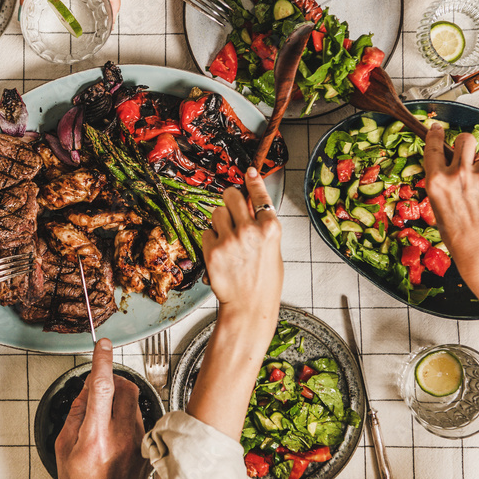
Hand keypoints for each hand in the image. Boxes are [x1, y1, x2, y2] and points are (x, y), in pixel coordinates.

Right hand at [56, 338, 147, 478]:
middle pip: (124, 388)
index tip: (102, 345)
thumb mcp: (63, 448)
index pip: (101, 387)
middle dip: (112, 380)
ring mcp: (138, 444)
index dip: (102, 362)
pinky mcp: (147, 450)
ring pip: (133, 402)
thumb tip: (86, 390)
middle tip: (98, 390)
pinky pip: (138, 420)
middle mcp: (121, 439)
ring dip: (118, 400)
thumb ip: (76, 414)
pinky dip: (125, 418)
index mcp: (95, 438)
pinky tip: (114, 436)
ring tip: (103, 420)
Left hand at [201, 168, 282, 319]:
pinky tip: (219, 253)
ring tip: (227, 240)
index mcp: (271, 229)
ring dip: (219, 222)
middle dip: (229, 200)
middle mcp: (250, 230)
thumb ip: (261, 227)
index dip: (253, 181)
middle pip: (230, 195)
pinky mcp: (212, 250)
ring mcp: (229, 239)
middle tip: (231, 211)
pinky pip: (206, 232)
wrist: (249, 307)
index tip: (249, 172)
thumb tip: (249, 207)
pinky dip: (210, 240)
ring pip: (215, 213)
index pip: (260, 195)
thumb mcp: (272, 249)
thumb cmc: (264, 281)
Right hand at [423, 125, 478, 286]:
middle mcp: (457, 174)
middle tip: (468, 155)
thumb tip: (449, 166)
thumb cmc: (458, 234)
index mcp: (436, 181)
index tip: (437, 128)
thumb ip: (442, 182)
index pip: (433, 146)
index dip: (435, 134)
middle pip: (464, 139)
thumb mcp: (438, 206)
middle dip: (465, 144)